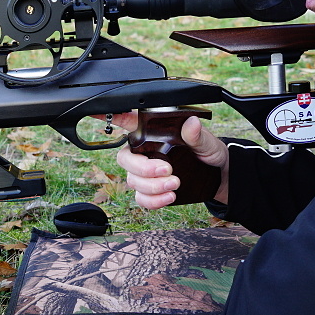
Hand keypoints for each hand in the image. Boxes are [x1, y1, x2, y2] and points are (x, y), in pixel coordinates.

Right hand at [114, 115, 229, 209]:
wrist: (218, 176)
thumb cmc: (208, 152)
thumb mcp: (206, 141)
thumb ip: (196, 135)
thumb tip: (191, 124)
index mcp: (153, 133)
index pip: (128, 122)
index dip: (112, 118)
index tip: (96, 114)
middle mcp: (145, 153)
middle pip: (124, 159)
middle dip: (142, 168)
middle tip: (167, 170)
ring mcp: (145, 174)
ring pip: (132, 180)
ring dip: (151, 185)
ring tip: (175, 184)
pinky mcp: (151, 191)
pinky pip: (141, 198)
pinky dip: (153, 200)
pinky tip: (169, 196)